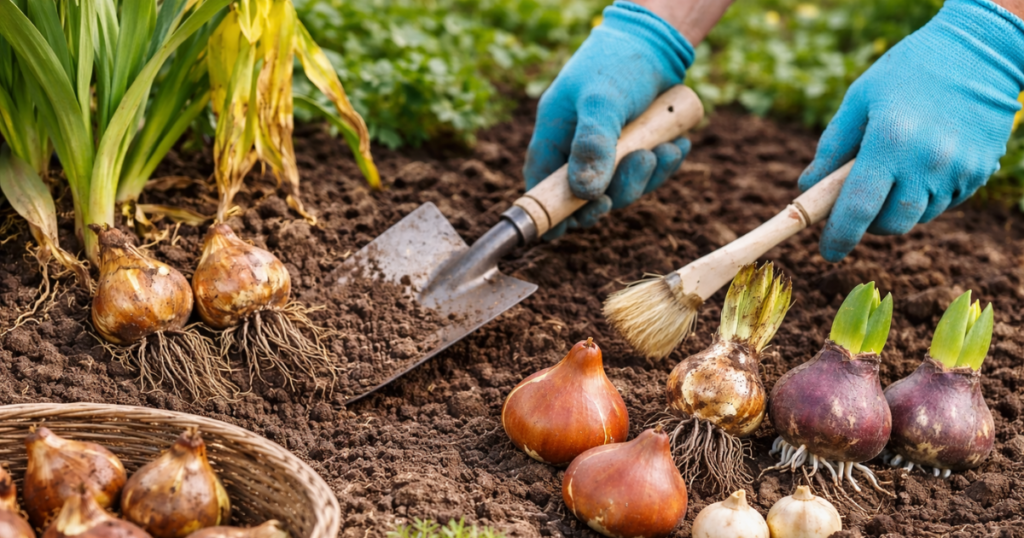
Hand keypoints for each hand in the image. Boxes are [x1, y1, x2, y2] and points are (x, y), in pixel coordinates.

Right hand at [524, 1, 694, 238]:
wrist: (653, 42)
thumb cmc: (618, 63)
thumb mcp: (603, 100)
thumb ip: (593, 144)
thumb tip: (584, 192)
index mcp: (552, 140)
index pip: (543, 190)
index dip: (559, 212)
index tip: (587, 216)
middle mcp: (574, 152)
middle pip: (586, 199)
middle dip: (618, 190)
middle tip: (642, 162)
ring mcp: (604, 156)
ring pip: (620, 191)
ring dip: (647, 175)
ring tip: (666, 147)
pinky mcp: (632, 153)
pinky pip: (645, 177)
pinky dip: (663, 165)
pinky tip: (678, 145)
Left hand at [798, 0, 1023, 261]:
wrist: (978, 51)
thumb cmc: (907, 71)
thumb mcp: (859, 99)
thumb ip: (832, 148)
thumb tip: (806, 188)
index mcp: (890, 142)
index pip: (858, 208)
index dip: (839, 236)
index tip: (827, 252)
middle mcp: (928, 162)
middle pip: (891, 224)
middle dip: (868, 225)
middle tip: (857, 206)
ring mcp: (959, 170)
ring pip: (918, 217)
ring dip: (896, 211)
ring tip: (892, 176)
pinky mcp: (980, 171)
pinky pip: (945, 204)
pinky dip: (925, 198)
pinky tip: (921, 168)